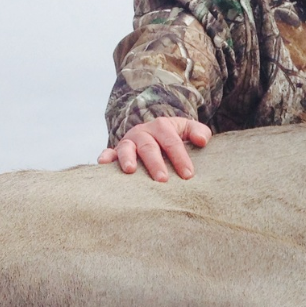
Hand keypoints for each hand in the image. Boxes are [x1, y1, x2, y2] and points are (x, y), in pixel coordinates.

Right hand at [97, 117, 212, 180]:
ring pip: (126, 148)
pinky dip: (105, 157)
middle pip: (149, 147)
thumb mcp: (188, 129)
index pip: (172, 142)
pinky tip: (103, 164)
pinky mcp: (116, 151)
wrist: (154, 132)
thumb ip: (199, 132)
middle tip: (163, 180)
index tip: (188, 175)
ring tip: (130, 170)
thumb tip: (202, 141)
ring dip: (128, 158)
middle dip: (155, 163)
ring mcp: (128, 141)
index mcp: (162, 126)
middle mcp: (143, 132)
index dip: (180, 157)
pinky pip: (109, 153)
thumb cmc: (175, 135)